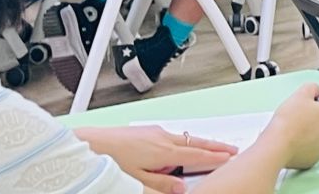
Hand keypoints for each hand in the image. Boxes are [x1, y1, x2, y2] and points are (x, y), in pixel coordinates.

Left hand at [77, 125, 236, 190]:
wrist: (87, 143)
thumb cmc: (109, 160)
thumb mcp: (137, 180)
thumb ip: (162, 184)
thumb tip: (180, 188)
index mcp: (164, 151)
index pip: (197, 154)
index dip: (216, 157)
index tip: (231, 157)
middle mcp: (162, 137)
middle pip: (196, 142)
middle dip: (215, 146)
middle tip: (231, 149)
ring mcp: (154, 132)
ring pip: (185, 138)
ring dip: (201, 142)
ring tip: (212, 147)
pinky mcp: (145, 131)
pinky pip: (172, 135)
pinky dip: (185, 140)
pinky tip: (181, 146)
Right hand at [262, 84, 318, 171]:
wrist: (277, 145)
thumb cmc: (290, 119)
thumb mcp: (302, 93)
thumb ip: (313, 88)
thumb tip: (317, 93)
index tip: (311, 102)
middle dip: (318, 117)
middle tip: (301, 116)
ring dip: (313, 132)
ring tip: (296, 129)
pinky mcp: (313, 161)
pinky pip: (311, 149)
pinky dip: (305, 145)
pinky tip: (294, 141)